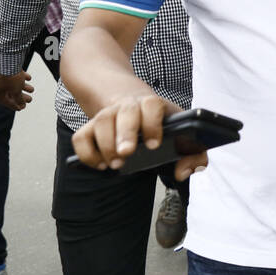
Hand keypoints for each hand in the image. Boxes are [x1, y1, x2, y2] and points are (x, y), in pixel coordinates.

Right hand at [0, 70, 33, 110]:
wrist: (9, 60)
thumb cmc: (11, 78)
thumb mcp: (16, 91)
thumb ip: (19, 99)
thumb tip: (22, 106)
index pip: (5, 102)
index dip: (14, 106)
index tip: (21, 108)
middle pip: (10, 93)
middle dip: (21, 97)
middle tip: (30, 100)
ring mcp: (2, 76)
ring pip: (14, 84)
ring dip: (24, 87)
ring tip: (32, 89)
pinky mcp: (7, 68)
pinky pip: (15, 75)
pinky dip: (22, 77)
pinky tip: (29, 78)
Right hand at [71, 94, 204, 178]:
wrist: (132, 102)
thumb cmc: (160, 124)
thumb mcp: (182, 133)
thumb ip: (194, 154)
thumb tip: (184, 172)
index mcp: (153, 105)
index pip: (152, 105)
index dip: (152, 123)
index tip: (154, 144)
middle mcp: (128, 106)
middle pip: (123, 113)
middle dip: (125, 133)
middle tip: (126, 154)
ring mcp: (107, 115)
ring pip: (100, 123)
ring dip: (106, 146)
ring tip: (116, 164)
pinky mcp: (90, 127)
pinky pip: (81, 138)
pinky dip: (87, 153)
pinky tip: (101, 165)